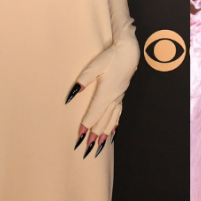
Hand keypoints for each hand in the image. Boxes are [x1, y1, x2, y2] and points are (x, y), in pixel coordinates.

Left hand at [65, 40, 138, 158]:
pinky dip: (114, 126)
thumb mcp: (95, 65)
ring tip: (99, 146)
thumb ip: (83, 80)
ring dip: (105, 134)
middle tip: (87, 149)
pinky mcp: (121, 95)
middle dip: (95, 136)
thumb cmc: (111, 57)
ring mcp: (119, 98)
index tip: (79, 138)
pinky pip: (118, 115)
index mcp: (106, 93)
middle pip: (103, 121)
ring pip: (112, 120)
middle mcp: (114, 98)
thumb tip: (72, 94)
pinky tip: (112, 132)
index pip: (93, 114)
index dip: (85, 126)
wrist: (129, 51)